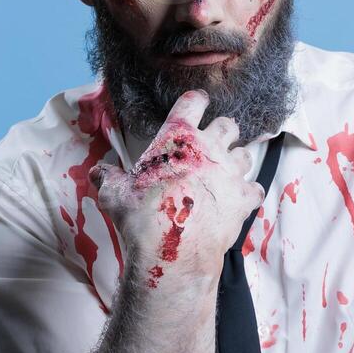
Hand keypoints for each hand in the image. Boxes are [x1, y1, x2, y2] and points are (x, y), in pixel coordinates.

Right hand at [89, 89, 261, 280]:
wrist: (172, 251)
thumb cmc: (142, 217)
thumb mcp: (114, 194)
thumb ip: (108, 178)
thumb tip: (99, 172)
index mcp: (178, 138)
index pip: (192, 103)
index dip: (195, 101)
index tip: (197, 103)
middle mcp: (209, 148)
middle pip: (228, 125)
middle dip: (223, 130)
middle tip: (214, 141)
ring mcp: (230, 173)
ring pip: (244, 155)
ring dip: (235, 160)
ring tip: (224, 172)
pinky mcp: (243, 199)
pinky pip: (254, 188)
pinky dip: (248, 192)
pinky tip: (238, 199)